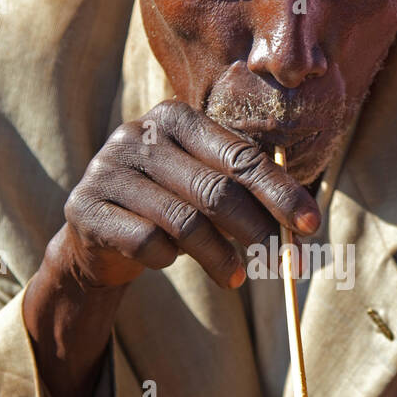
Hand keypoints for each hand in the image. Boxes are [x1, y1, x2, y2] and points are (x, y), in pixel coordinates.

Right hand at [58, 100, 320, 289]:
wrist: (96, 234)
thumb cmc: (167, 205)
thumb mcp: (204, 186)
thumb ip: (245, 191)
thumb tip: (305, 223)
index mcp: (176, 118)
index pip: (241, 157)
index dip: (280, 193)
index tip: (310, 226)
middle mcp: (138, 134)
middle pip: (215, 190)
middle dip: (256, 230)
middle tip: (278, 262)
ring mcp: (107, 169)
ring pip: (182, 222)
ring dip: (219, 257)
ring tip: (235, 278)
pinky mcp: (86, 208)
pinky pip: (146, 242)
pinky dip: (166, 258)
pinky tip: (168, 260)